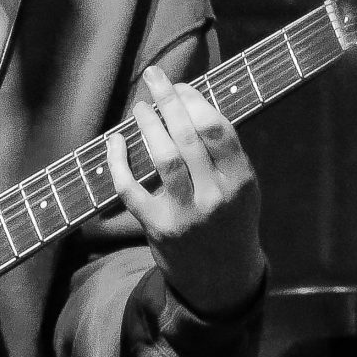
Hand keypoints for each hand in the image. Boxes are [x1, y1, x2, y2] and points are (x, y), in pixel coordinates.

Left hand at [105, 65, 263, 315]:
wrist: (222, 279)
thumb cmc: (230, 221)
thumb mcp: (242, 188)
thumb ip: (223, 153)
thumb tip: (188, 103)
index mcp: (240, 181)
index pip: (217, 129)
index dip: (196, 101)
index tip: (182, 87)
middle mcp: (215, 196)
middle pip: (189, 136)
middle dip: (169, 100)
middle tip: (155, 77)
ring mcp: (186, 214)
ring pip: (163, 159)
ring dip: (148, 126)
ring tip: (140, 106)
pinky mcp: (158, 228)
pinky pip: (131, 189)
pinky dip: (118, 163)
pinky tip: (114, 142)